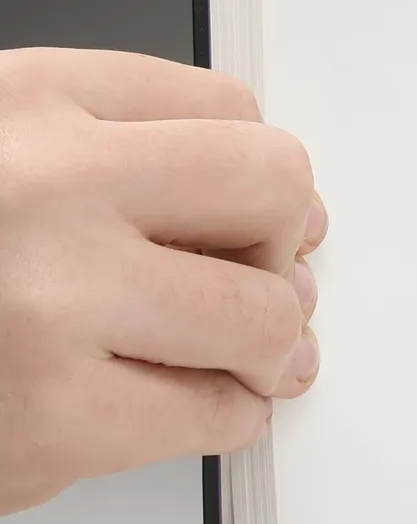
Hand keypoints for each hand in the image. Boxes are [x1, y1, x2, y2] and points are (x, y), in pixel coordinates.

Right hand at [0, 48, 324, 514]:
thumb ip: (92, 154)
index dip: (258, 175)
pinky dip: (227, 419)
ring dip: (271, 346)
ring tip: (250, 360)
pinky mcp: (49, 420)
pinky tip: (198, 410)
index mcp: (22, 102)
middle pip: (272, 189)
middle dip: (283, 246)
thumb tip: (261, 208)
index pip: (227, 110)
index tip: (262, 213)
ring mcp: (49, 303)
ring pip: (262, 314)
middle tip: (272, 283)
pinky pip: (214, 414)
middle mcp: (43, 184)